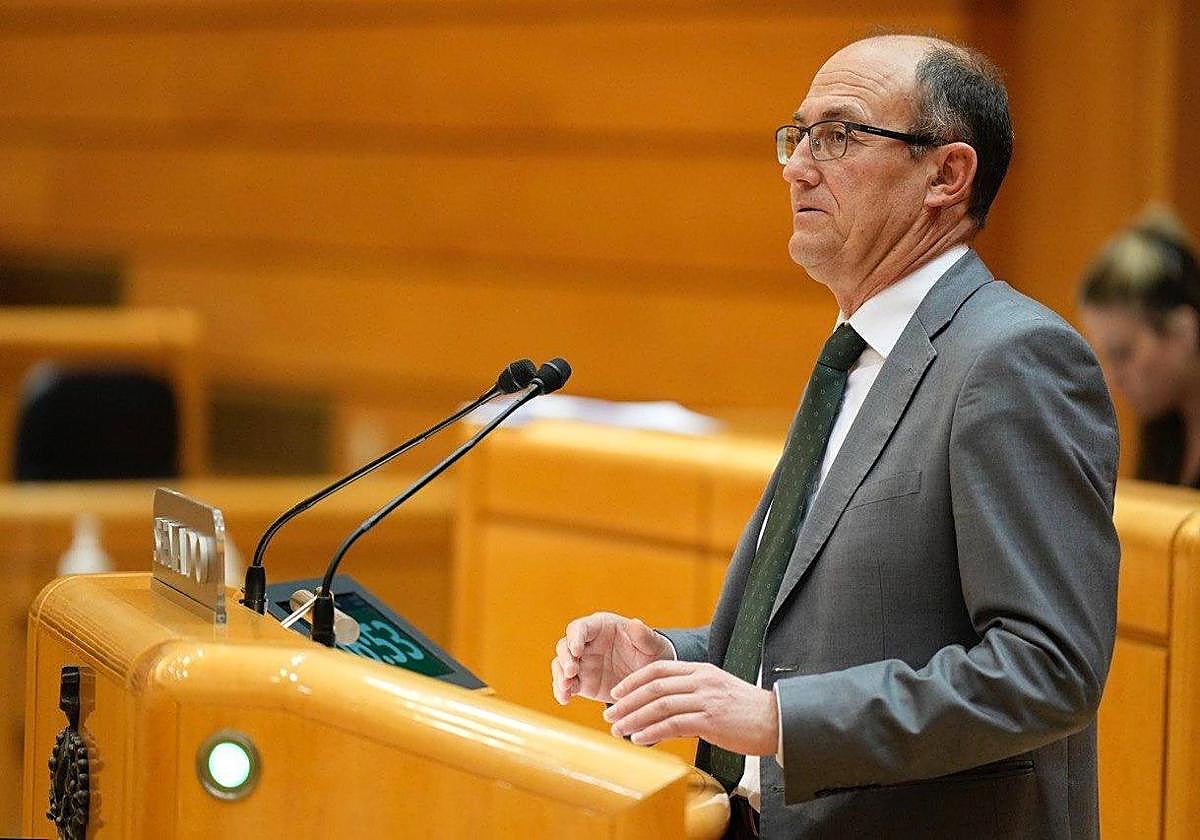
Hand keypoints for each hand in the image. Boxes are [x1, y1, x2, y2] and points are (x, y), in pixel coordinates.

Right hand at [551, 612, 673, 704]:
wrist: (651, 680)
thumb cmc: (653, 654)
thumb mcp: (653, 645)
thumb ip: (644, 636)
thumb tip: (635, 623)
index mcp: (601, 627)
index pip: (580, 628)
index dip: (575, 637)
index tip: (577, 650)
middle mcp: (587, 644)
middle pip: (565, 646)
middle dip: (565, 658)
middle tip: (571, 671)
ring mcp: (582, 663)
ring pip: (560, 665)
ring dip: (559, 675)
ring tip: (565, 688)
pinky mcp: (581, 682)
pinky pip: (566, 685)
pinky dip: (562, 691)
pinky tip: (565, 699)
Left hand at [603, 660, 779, 755]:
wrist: (777, 721)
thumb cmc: (747, 711)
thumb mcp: (717, 692)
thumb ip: (690, 695)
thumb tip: (662, 713)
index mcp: (701, 670)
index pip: (659, 668)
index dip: (634, 680)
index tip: (617, 692)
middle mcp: (701, 680)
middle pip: (654, 686)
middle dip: (628, 701)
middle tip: (610, 714)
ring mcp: (706, 699)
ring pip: (660, 705)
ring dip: (634, 718)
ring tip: (618, 729)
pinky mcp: (711, 719)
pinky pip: (673, 724)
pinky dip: (652, 731)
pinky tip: (639, 738)